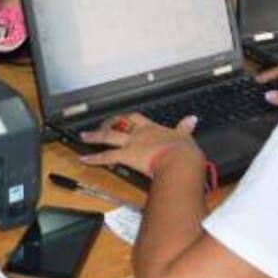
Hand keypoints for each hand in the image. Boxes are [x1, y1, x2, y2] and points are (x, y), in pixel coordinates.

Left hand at [79, 112, 203, 177]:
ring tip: (84, 136)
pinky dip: (94, 157)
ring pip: (109, 135)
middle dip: (109, 123)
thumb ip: (186, 127)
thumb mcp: (186, 136)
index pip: (138, 119)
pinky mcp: (126, 155)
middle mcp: (140, 133)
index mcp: (153, 129)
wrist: (180, 158)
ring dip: (95, 136)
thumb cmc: (184, 150)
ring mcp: (132, 143)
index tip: (125, 119)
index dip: (129, 119)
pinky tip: (84, 158)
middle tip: (101, 125)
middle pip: (120, 123)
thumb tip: (193, 119)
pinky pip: (107, 156)